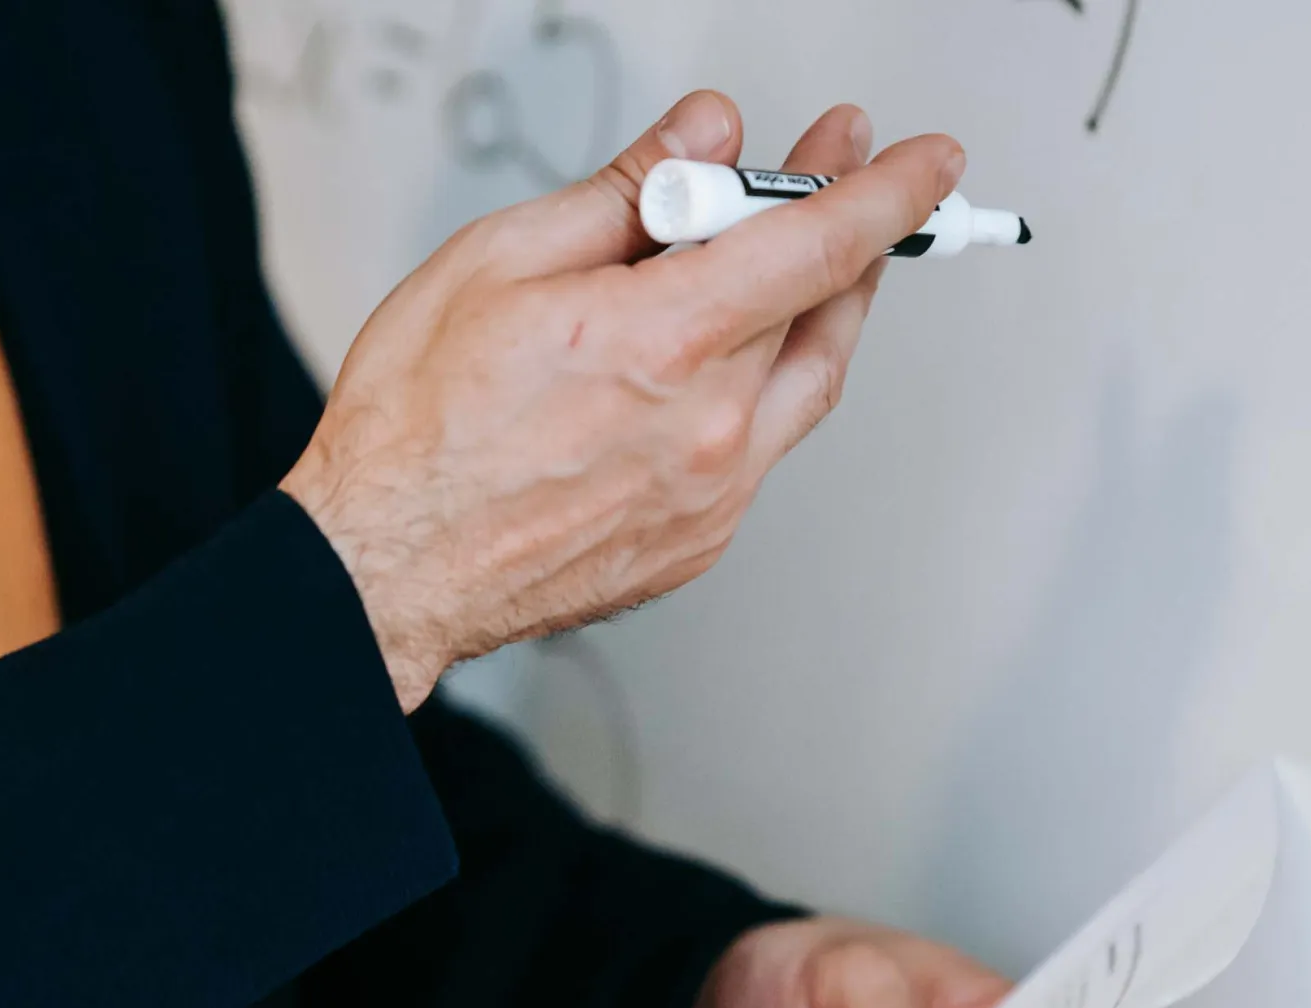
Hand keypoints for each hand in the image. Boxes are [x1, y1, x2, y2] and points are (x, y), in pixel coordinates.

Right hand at [281, 92, 966, 708]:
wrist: (385, 565)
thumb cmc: (417, 428)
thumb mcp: (500, 262)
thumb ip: (624, 194)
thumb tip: (703, 138)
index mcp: (662, 343)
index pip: (815, 244)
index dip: (883, 190)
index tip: (925, 157)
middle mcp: (707, 427)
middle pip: (825, 308)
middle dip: (846, 227)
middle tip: (841, 171)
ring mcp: (711, 494)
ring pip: (806, 382)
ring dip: (821, 309)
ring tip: (798, 256)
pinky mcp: (698, 542)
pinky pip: (761, 448)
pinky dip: (759, 388)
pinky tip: (721, 359)